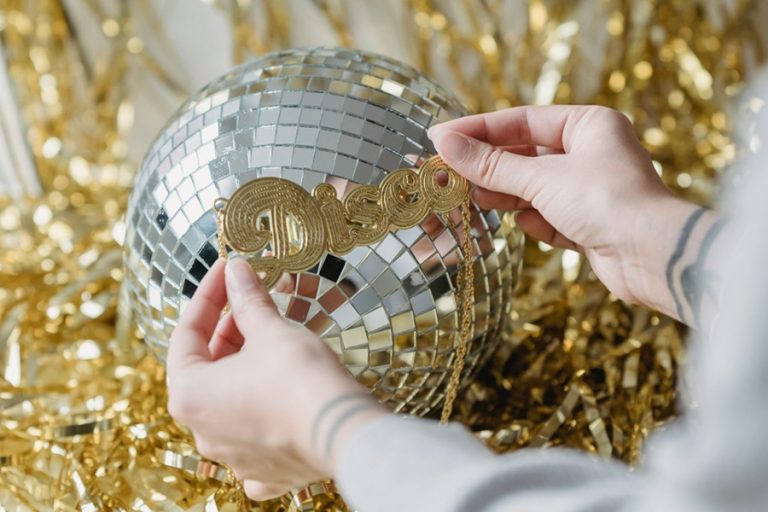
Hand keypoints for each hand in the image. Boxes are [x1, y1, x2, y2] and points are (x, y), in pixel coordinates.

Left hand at [167, 258, 386, 500]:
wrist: (344, 433)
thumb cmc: (300, 380)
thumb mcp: (271, 330)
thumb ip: (247, 300)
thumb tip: (236, 271)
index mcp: (189, 394)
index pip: (187, 333)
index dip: (209, 295)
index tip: (226, 271)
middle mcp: (202, 430)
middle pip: (207, 367)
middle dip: (229, 329)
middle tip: (252, 299)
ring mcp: (232, 455)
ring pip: (230, 400)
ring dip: (245, 366)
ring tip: (271, 336)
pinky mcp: (265, 470)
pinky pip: (255, 436)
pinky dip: (262, 412)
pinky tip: (276, 396)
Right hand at [429, 105, 710, 319]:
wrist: (653, 257)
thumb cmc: (607, 202)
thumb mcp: (542, 178)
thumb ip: (491, 165)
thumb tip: (445, 144)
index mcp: (588, 125)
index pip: (521, 120)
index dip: (478, 129)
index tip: (440, 137)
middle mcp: (590, 153)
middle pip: (524, 155)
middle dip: (489, 167)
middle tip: (446, 173)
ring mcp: (589, 190)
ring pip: (532, 188)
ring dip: (506, 195)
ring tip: (474, 198)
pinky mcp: (588, 223)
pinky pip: (548, 215)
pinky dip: (537, 221)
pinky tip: (531, 224)